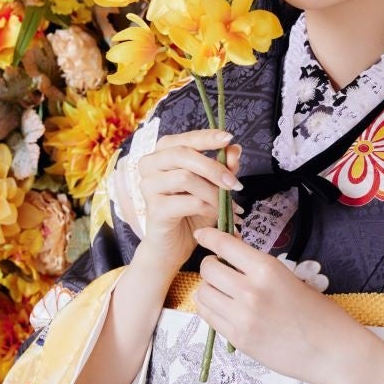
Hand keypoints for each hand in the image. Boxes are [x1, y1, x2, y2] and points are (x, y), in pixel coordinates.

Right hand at [133, 129, 242, 271]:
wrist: (173, 247)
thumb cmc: (191, 212)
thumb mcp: (212, 186)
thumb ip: (223, 166)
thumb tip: (235, 149)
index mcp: (162, 154)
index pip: (184, 139)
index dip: (206, 137)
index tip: (228, 138)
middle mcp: (149, 165)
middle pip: (183, 154)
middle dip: (214, 167)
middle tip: (235, 184)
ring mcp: (148, 187)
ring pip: (186, 178)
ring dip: (213, 192)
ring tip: (227, 205)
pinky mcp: (154, 209)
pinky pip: (188, 202)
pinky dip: (208, 207)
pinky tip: (216, 215)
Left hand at [192, 227, 383, 383]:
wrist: (334, 353)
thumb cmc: (321, 316)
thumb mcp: (292, 280)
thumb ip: (260, 271)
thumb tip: (234, 262)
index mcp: (267, 270)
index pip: (225, 245)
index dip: (210, 237)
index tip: (203, 235)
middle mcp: (250, 291)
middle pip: (208, 269)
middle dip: (212, 266)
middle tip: (221, 270)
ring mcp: (242, 317)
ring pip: (203, 293)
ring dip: (209, 289)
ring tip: (223, 292)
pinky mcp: (238, 339)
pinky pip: (209, 317)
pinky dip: (212, 309)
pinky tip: (225, 310)